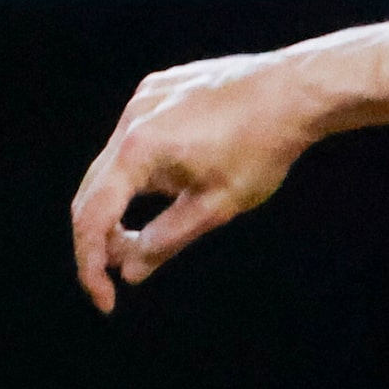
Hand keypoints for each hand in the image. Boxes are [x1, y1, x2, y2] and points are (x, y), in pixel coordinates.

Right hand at [69, 53, 321, 313]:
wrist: (296, 89)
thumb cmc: (262, 148)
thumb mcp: (216, 207)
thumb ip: (166, 241)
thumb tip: (129, 271)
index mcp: (139, 150)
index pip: (92, 218)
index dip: (91, 266)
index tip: (107, 300)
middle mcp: (131, 119)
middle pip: (93, 191)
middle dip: (104, 236)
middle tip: (128, 266)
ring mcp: (143, 98)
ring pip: (113, 163)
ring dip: (122, 201)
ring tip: (158, 222)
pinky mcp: (158, 88)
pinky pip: (133, 135)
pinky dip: (138, 168)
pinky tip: (176, 177)